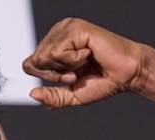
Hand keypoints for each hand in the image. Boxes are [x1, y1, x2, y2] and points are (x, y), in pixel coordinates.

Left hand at [23, 18, 149, 108]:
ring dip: (65, 67)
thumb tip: (32, 93)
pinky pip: (58, 51)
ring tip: (84, 62)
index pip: (29, 64)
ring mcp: (66, 28)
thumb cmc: (101, 82)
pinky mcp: (75, 27)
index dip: (46, 77)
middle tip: (78, 71)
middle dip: (55, 74)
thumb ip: (51, 97)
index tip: (69, 77)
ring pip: (44, 56)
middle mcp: (57, 33)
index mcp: (53, 46)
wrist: (126, 76)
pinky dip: (73, 60)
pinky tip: (88, 53)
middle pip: (34, 61)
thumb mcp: (70, 95)